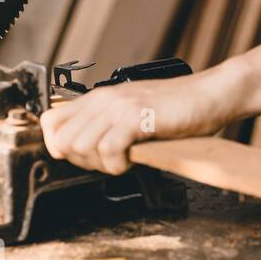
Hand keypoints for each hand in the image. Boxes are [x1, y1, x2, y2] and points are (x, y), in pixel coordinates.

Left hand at [40, 71, 236, 174]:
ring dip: (100, 164)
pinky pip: (108, 150)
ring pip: (80, 146)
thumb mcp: (132, 112)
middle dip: (81, 161)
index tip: (85, 157)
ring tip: (123, 160)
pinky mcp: (137, 118)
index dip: (61, 146)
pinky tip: (133, 160)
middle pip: (62, 140)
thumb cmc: (177, 108)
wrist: (209, 95)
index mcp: (99, 98)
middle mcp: (103, 99)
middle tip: (108, 162)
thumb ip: (107, 125)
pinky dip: (117, 165)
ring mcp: (118, 107)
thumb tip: (83, 150)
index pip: (51, 122)